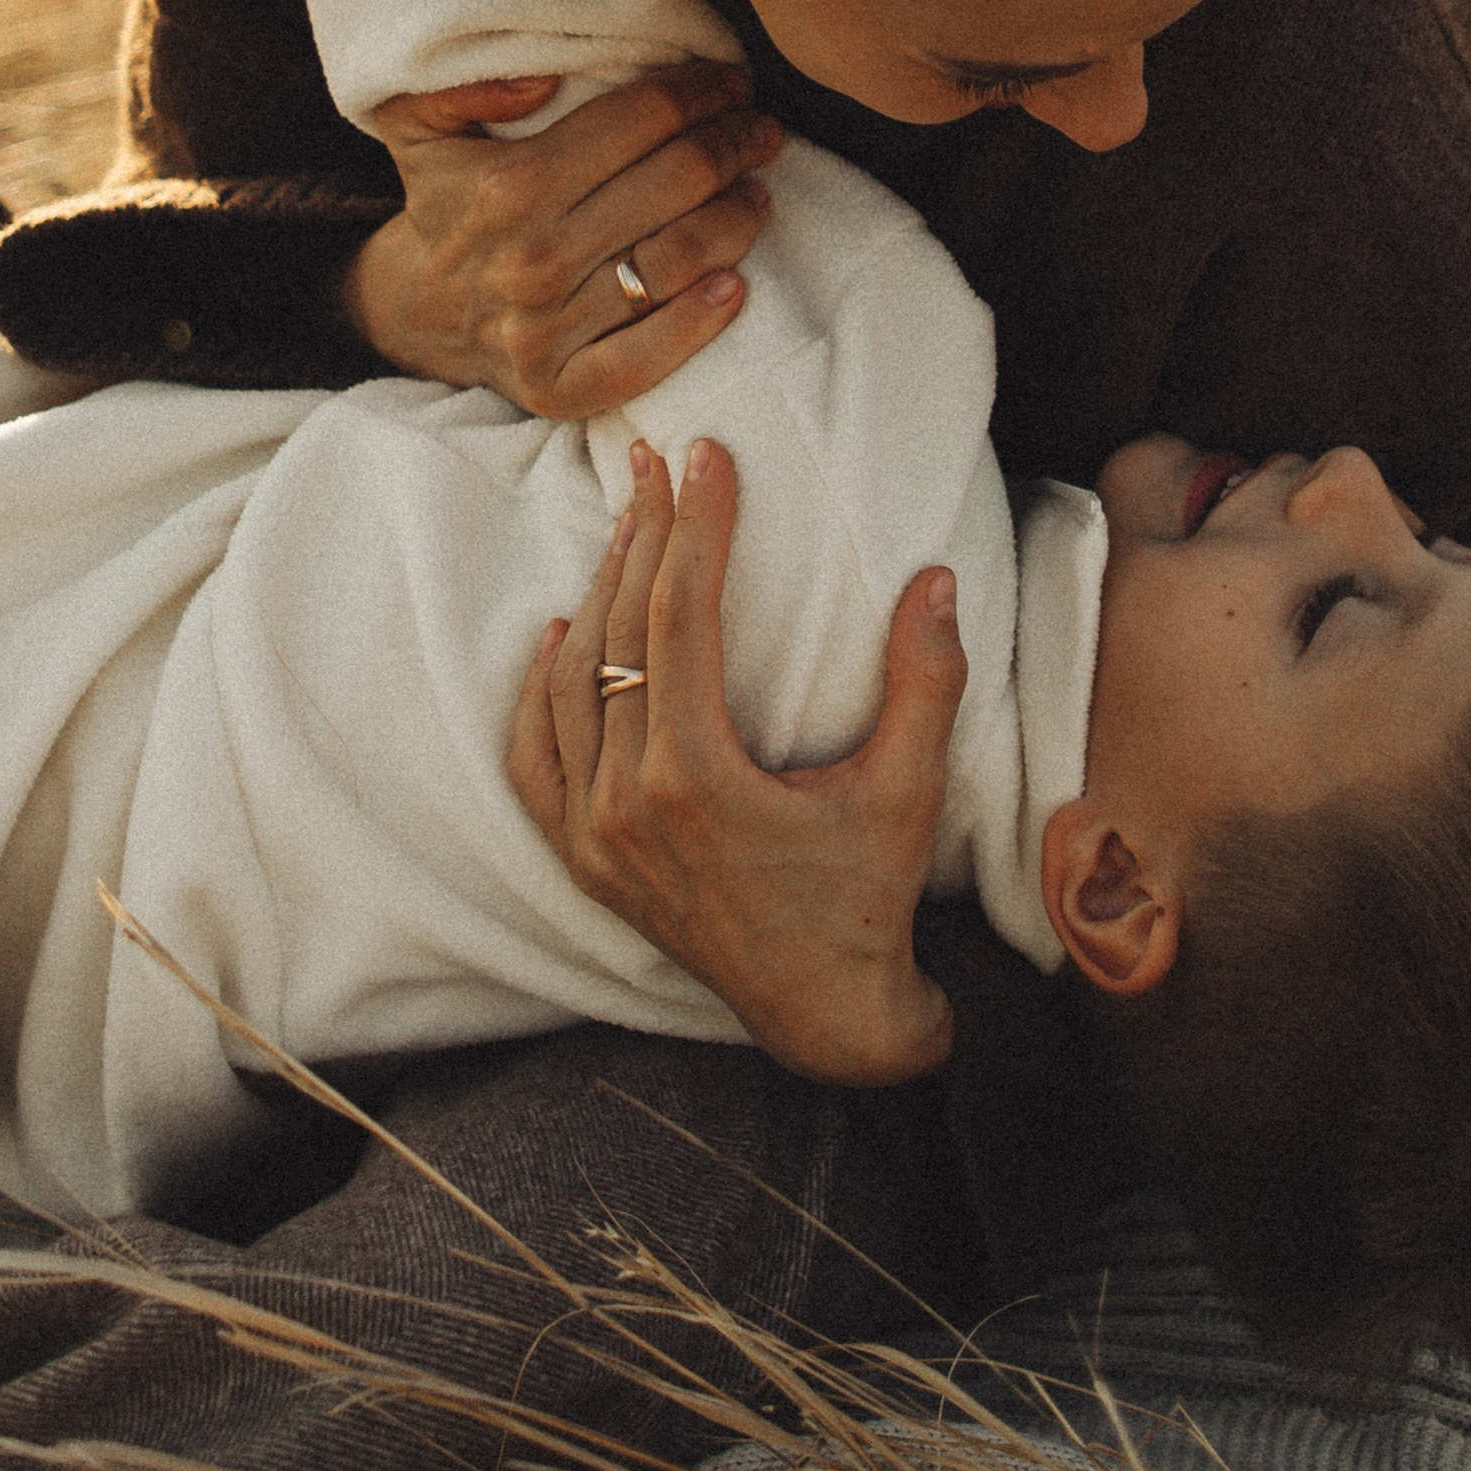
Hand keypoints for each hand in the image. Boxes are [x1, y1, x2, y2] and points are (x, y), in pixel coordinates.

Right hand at [341, 61, 780, 417]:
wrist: (414, 315)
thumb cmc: (447, 205)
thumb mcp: (422, 125)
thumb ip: (466, 81)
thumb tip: (544, 77)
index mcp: (512, 184)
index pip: (643, 119)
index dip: (702, 91)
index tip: (733, 82)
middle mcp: (534, 256)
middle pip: (678, 181)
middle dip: (735, 145)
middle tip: (762, 132)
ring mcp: (548, 328)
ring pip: (680, 260)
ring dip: (738, 220)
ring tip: (758, 192)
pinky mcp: (563, 387)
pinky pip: (649, 357)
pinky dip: (702, 321)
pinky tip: (737, 285)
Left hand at [510, 435, 965, 1085]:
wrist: (822, 1014)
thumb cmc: (869, 898)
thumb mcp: (909, 792)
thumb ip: (924, 682)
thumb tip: (935, 580)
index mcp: (696, 779)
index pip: (681, 616)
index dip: (696, 526)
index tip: (707, 456)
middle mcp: (626, 804)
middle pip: (619, 635)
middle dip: (643, 537)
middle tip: (658, 463)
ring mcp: (594, 838)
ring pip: (569, 686)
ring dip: (596, 598)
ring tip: (628, 527)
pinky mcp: (584, 861)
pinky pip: (536, 759)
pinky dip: (540, 691)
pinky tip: (557, 635)